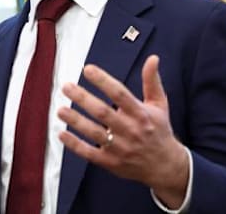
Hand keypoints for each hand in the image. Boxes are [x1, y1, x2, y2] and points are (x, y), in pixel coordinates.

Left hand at [56, 55, 188, 207]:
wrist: (165, 166)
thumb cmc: (158, 131)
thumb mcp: (159, 105)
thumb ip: (152, 81)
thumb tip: (153, 58)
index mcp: (141, 114)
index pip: (120, 94)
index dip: (103, 81)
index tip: (87, 69)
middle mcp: (130, 130)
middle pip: (103, 112)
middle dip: (83, 98)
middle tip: (66, 86)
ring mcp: (120, 148)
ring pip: (94, 132)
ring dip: (76, 121)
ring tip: (60, 110)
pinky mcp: (111, 162)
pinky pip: (90, 153)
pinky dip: (75, 145)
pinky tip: (62, 134)